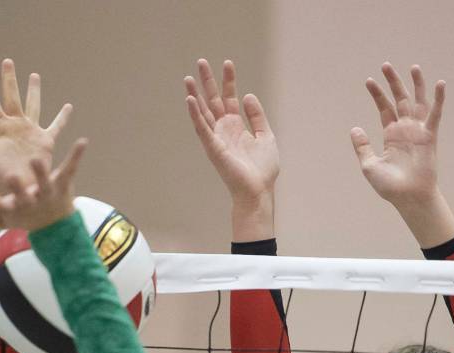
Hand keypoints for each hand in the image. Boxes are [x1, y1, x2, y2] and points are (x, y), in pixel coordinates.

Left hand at [0, 59, 71, 193]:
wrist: (18, 193)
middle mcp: (15, 126)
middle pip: (11, 96)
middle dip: (9, 80)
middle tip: (7, 62)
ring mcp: (30, 132)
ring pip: (33, 106)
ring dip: (34, 91)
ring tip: (34, 75)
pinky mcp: (45, 143)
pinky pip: (56, 127)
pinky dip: (62, 118)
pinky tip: (68, 107)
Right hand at [0, 138, 86, 232]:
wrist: (55, 223)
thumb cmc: (24, 216)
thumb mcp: (5, 218)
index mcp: (16, 207)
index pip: (0, 206)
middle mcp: (33, 201)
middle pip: (23, 195)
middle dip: (17, 187)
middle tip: (10, 178)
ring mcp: (49, 191)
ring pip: (45, 182)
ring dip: (41, 171)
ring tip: (35, 160)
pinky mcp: (63, 183)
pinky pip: (70, 167)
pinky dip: (75, 155)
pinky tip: (82, 142)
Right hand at [185, 59, 277, 204]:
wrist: (258, 190)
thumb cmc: (262, 170)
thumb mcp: (265, 136)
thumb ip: (256, 116)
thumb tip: (247, 95)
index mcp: (236, 127)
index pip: (230, 98)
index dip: (229, 80)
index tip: (228, 63)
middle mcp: (224, 130)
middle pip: (213, 101)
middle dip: (207, 81)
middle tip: (200, 61)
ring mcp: (217, 138)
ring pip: (203, 112)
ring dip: (195, 95)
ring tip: (188, 78)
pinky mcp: (213, 148)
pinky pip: (202, 128)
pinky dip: (195, 114)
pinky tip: (190, 99)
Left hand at [350, 63, 443, 207]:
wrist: (408, 197)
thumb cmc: (390, 186)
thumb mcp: (369, 165)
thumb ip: (362, 146)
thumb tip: (354, 128)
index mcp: (391, 135)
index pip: (384, 108)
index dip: (377, 95)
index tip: (368, 81)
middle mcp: (405, 129)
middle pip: (399, 99)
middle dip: (393, 82)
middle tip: (385, 65)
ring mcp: (418, 131)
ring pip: (418, 102)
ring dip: (416, 84)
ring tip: (413, 67)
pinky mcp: (430, 136)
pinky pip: (435, 114)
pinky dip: (438, 99)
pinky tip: (440, 84)